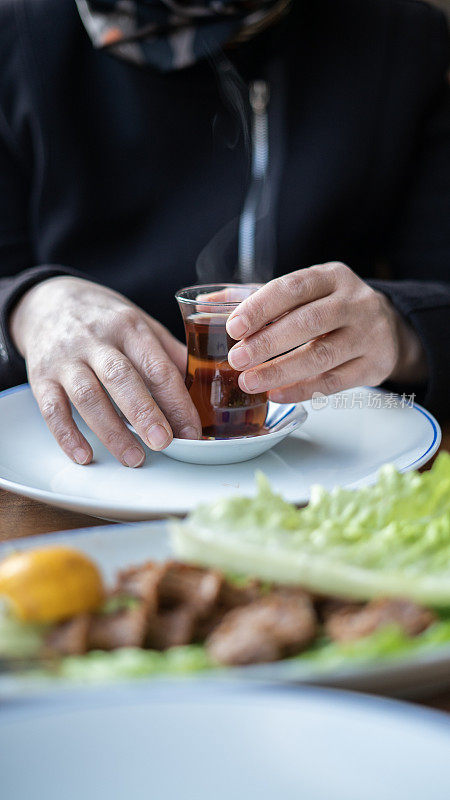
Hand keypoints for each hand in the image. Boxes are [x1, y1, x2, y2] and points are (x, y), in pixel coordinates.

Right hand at [10, 277, 200, 465]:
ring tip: (134, 457)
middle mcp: (96, 340)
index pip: (156, 366)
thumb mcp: (140, 323)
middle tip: (164, 442)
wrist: (49, 300)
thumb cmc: (105, 319)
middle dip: (144, 412)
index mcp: (129, 327)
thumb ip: (168, 353)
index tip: (191, 431)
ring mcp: (65, 358)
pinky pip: (51, 408)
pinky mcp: (40, 375)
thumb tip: (202, 386)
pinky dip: (67, 435)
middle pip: (121, 378)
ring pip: (88, 396)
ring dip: (112, 430)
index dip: (176, 401)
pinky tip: (84, 455)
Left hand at [226, 262, 426, 401]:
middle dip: (268, 342)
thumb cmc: (331, 309)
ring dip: (281, 370)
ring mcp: (368, 335)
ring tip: (249, 381)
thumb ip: (255, 298)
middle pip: (309, 322)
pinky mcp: (373, 365)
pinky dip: (302, 389)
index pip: (294, 288)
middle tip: (236, 359)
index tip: (233, 327)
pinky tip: (276, 395)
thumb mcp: (301, 294)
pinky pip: (334, 382)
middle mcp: (354, 302)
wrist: (388, 329)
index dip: (261, 307)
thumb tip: (204, 305)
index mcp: (332, 277)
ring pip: (322, 354)